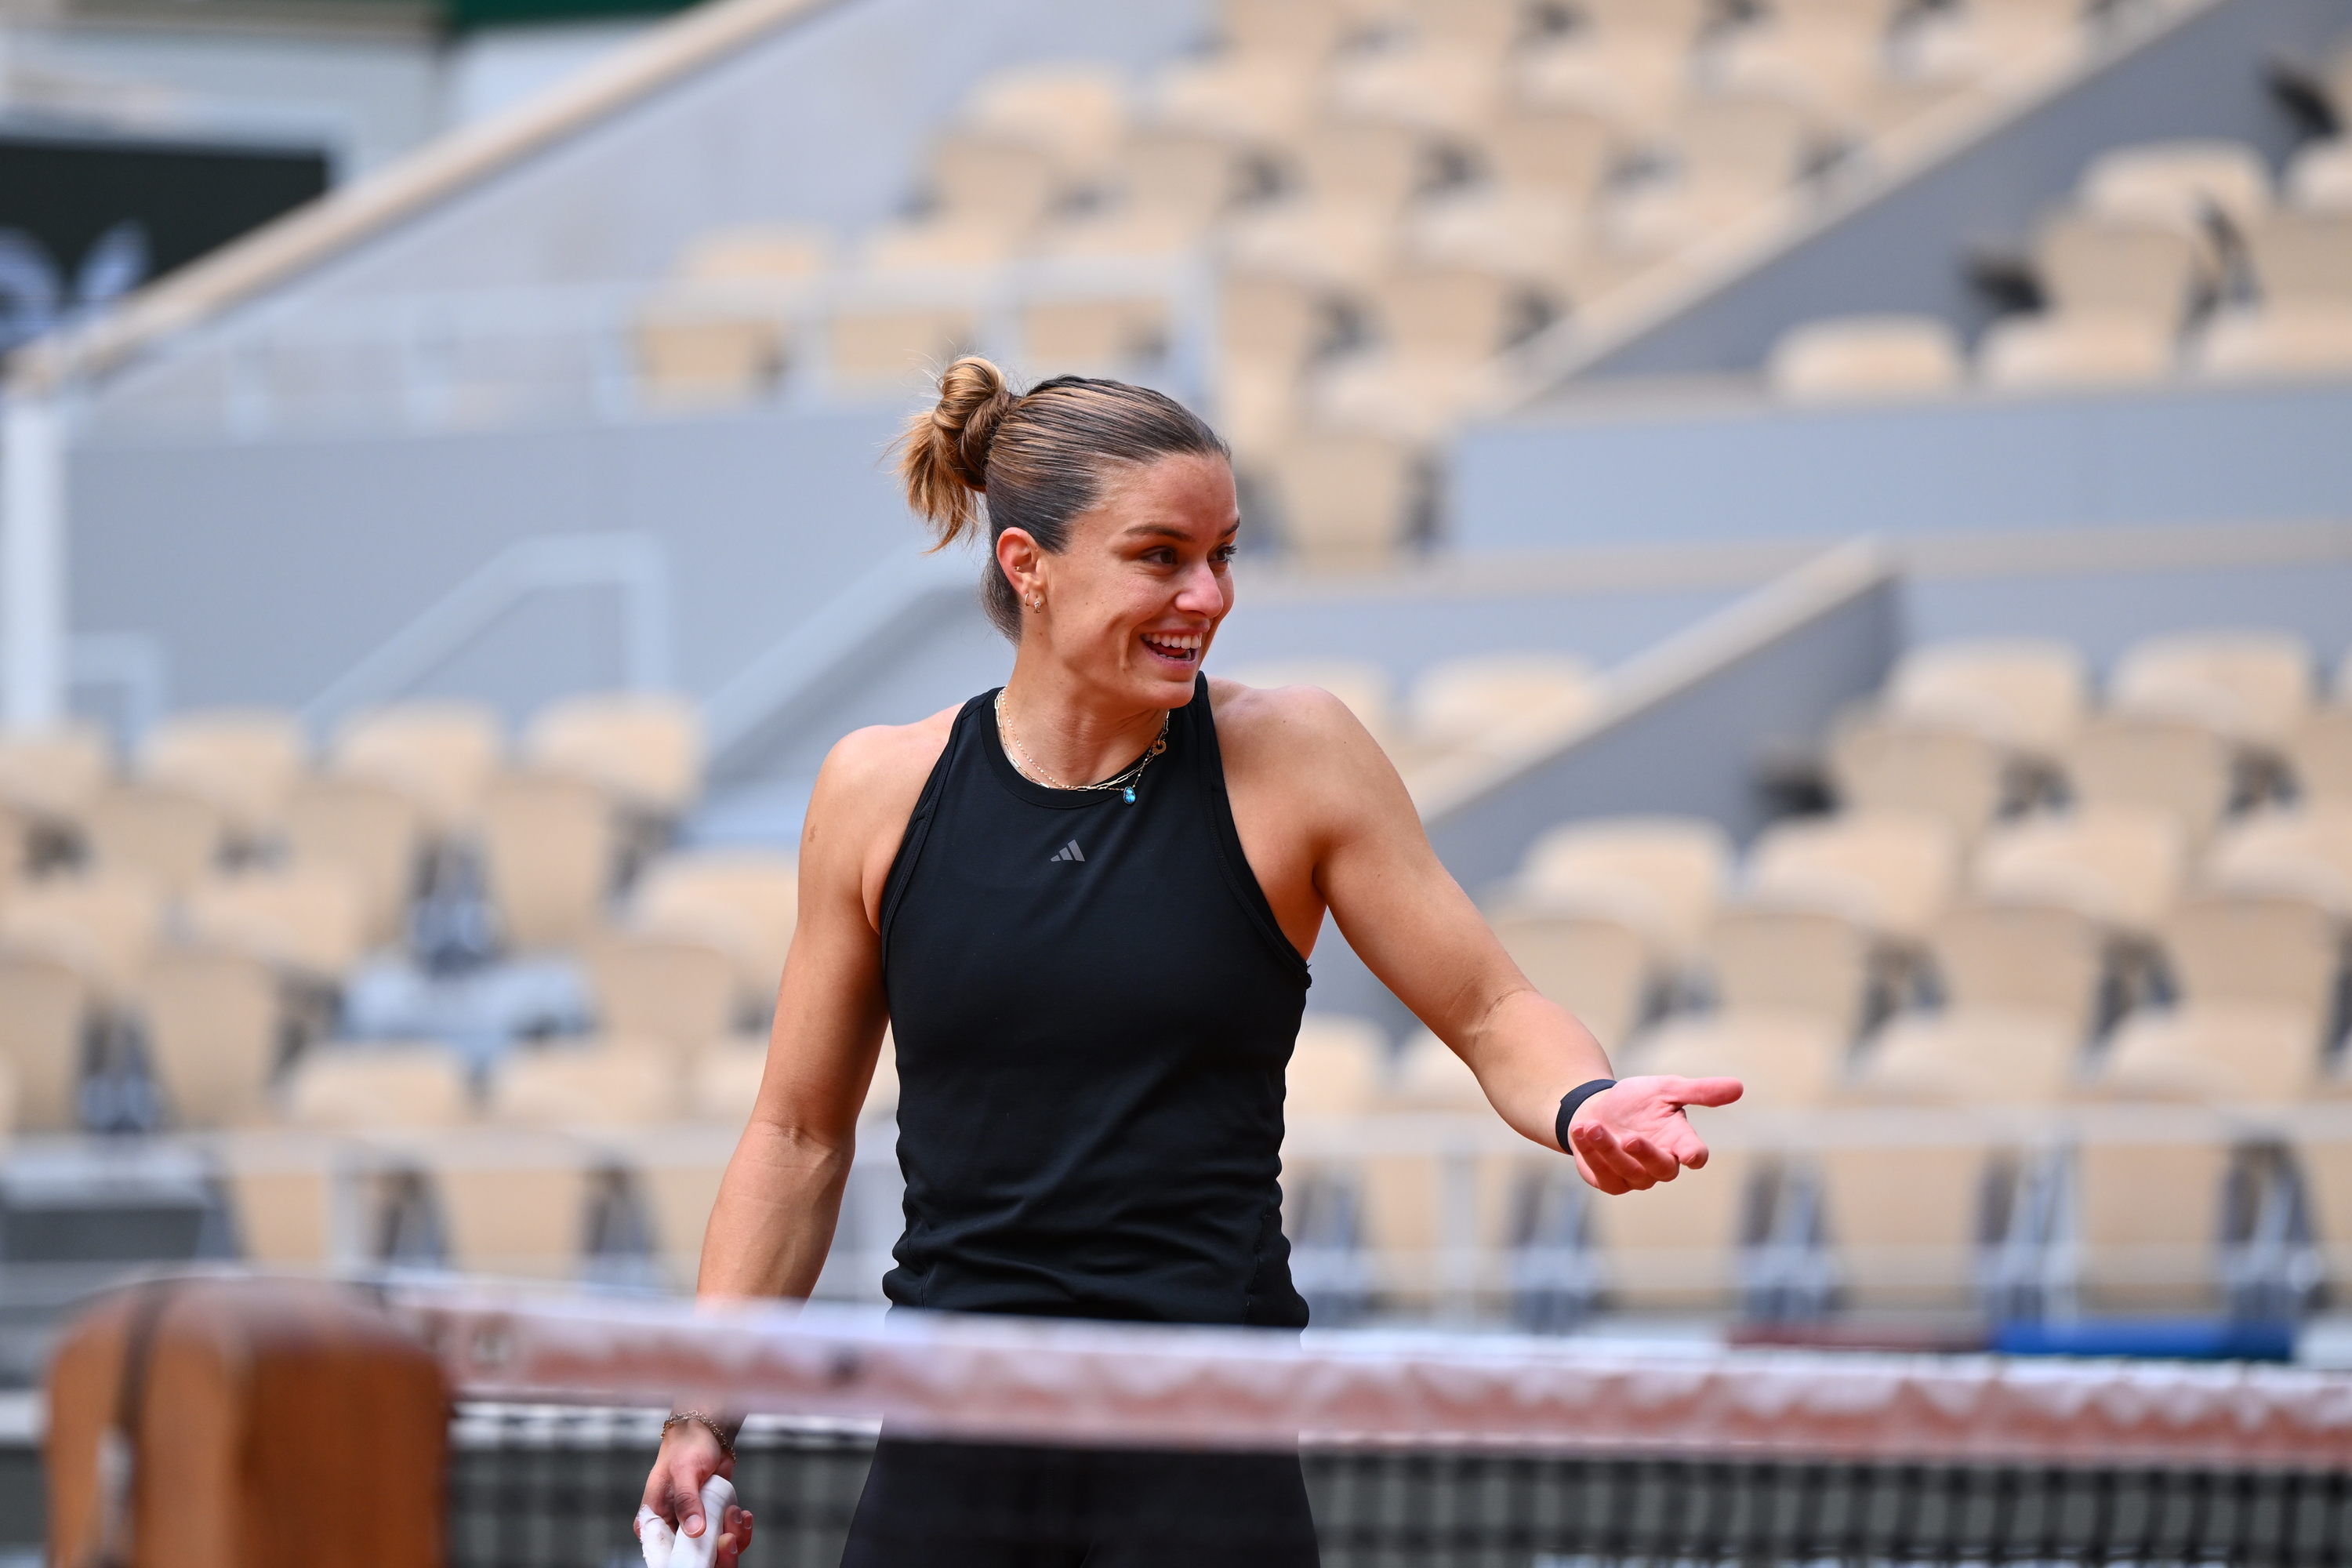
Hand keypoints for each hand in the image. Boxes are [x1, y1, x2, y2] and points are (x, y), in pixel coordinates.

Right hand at [640, 1422, 754, 1565]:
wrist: (706, 1433)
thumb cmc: (686, 1448)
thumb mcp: (684, 1472)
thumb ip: (687, 1501)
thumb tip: (694, 1531)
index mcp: (654, 1524)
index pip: (665, 1556)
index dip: (685, 1562)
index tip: (706, 1558)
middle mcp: (672, 1530)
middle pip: (693, 1559)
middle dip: (716, 1554)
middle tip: (728, 1537)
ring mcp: (695, 1528)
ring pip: (715, 1551)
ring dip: (732, 1537)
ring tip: (735, 1512)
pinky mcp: (714, 1521)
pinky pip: (729, 1537)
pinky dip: (739, 1530)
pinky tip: (743, 1515)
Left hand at [1566, 1075, 1741, 1194]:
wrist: (1596, 1109)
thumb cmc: (1635, 1101)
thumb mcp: (1665, 1089)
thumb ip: (1699, 1091)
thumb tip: (1739, 1087)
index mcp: (1679, 1141)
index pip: (1695, 1153)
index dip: (1695, 1155)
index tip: (1692, 1155)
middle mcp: (1661, 1163)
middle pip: (1663, 1169)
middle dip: (1645, 1155)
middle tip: (1627, 1138)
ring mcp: (1636, 1176)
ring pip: (1628, 1172)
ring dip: (1608, 1150)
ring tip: (1592, 1125)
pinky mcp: (1610, 1181)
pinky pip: (1603, 1175)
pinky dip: (1591, 1154)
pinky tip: (1581, 1131)